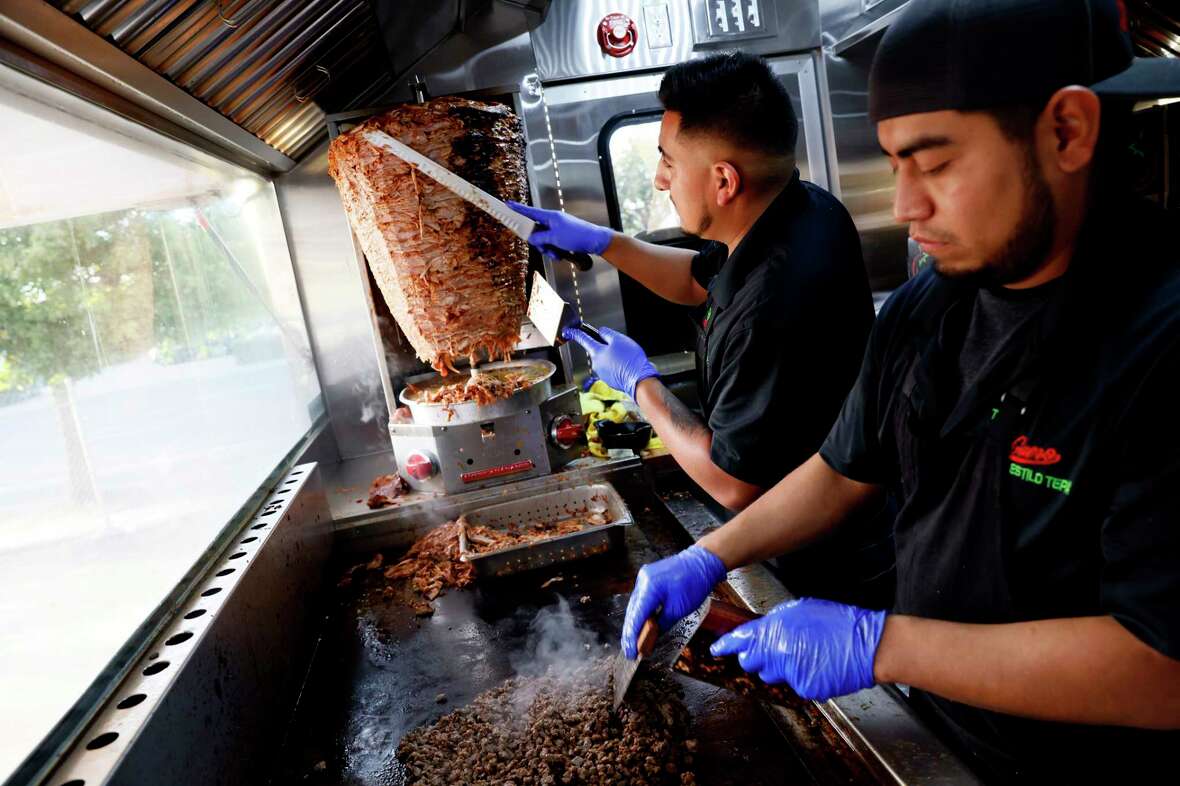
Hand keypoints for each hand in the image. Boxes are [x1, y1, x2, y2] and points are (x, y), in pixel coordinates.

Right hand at [506, 201, 612, 257]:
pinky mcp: (562, 236)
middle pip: (536, 230)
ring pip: (543, 240)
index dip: (518, 209)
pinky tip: (560, 255)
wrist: (594, 241)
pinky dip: (554, 250)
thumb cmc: (577, 236)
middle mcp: (553, 221)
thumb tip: (531, 238)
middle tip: (545, 249)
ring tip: (556, 254)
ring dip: (547, 249)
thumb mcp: (554, 238)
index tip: (508, 204)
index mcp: (550, 216)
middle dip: (539, 243)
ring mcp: (558, 229)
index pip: (530, 212)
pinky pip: (551, 244)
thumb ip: (540, 238)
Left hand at [562, 325, 657, 400]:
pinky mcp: (608, 379)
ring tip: (625, 357)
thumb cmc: (630, 360)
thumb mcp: (619, 339)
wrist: (639, 380)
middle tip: (620, 346)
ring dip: (613, 356)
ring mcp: (601, 373)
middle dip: (606, 346)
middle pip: (597, 349)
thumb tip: (601, 332)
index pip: (583, 339)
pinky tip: (626, 364)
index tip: (569, 331)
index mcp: (596, 352)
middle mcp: (596, 363)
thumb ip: (607, 333)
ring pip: (605, 358)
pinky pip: (610, 367)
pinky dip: (616, 364)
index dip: (576, 333)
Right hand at [621, 545, 725, 658]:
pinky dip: (641, 612)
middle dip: (630, 632)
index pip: (636, 617)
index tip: (630, 653)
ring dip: (634, 623)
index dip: (632, 637)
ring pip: (635, 605)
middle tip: (630, 651)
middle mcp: (642, 581)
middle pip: (632, 611)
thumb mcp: (679, 610)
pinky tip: (641, 624)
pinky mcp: (648, 578)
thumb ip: (662, 623)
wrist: (702, 562)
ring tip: (633, 641)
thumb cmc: (694, 583)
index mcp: (649, 588)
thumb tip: (651, 636)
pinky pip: (641, 598)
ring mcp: (644, 577)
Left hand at [710, 598, 885, 700]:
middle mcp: (778, 651)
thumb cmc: (838, 623)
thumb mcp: (801, 610)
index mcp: (775, 628)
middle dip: (754, 658)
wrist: (866, 645)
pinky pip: (793, 685)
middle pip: (751, 662)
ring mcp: (791, 672)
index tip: (716, 649)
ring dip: (777, 668)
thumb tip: (761, 631)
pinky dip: (800, 677)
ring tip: (801, 655)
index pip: (740, 640)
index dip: (726, 646)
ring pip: (771, 675)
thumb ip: (776, 622)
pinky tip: (815, 666)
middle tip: (768, 651)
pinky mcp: (804, 688)